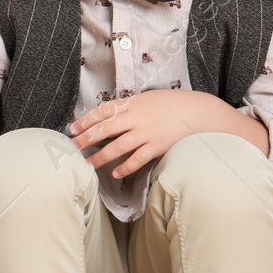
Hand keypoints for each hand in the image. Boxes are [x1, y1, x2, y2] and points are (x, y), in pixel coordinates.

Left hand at [67, 89, 227, 177]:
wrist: (200, 112)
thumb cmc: (173, 104)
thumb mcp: (149, 98)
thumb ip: (130, 105)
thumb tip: (109, 112)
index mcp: (133, 103)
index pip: (103, 111)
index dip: (86, 120)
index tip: (73, 128)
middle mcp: (137, 117)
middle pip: (105, 128)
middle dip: (86, 138)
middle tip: (73, 147)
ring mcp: (147, 132)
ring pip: (118, 146)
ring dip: (101, 156)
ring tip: (88, 164)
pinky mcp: (158, 146)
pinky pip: (138, 159)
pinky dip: (126, 167)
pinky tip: (116, 174)